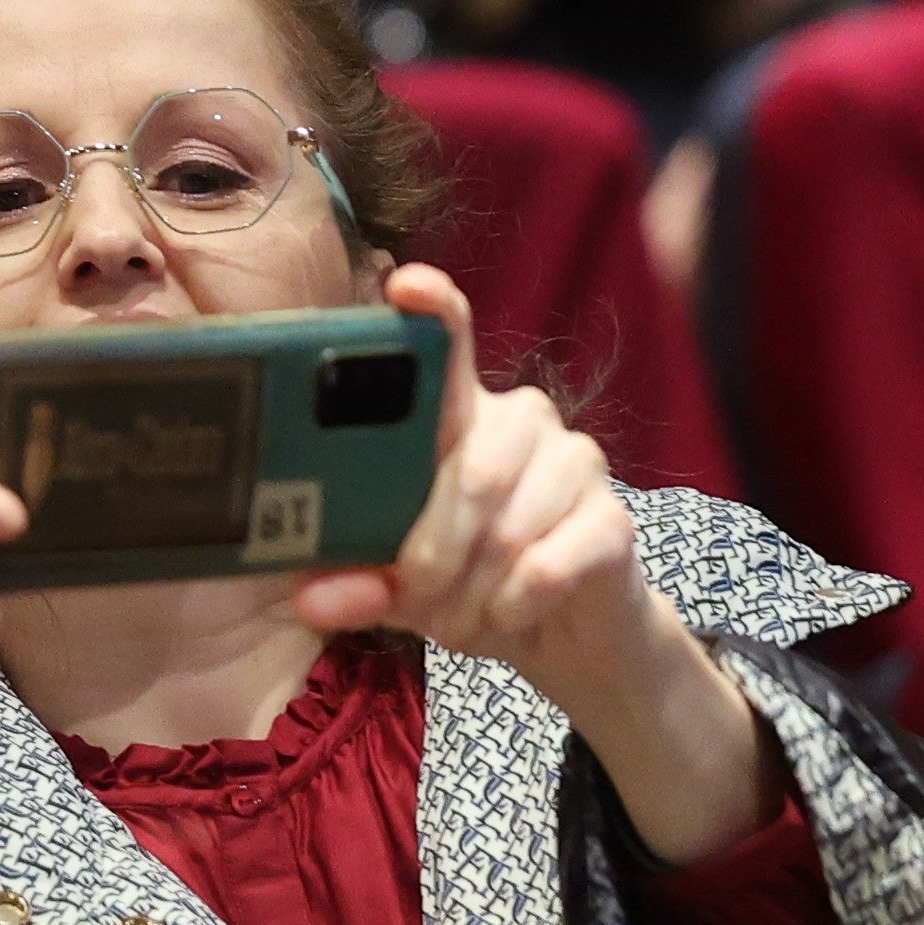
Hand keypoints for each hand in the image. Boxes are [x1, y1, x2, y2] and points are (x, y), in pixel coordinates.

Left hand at [295, 268, 774, 860]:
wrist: (566, 638)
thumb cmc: (470, 585)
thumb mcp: (399, 587)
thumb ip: (357, 581)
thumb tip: (311, 599)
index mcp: (460, 417)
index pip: (448, 341)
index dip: (432, 308)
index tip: (405, 286)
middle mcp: (521, 420)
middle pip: (471, 470)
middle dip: (432, 554)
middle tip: (416, 601)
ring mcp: (575, 462)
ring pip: (507, 526)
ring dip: (470, 593)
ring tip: (459, 620)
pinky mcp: (613, 519)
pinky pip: (546, 566)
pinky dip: (513, 606)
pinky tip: (509, 616)